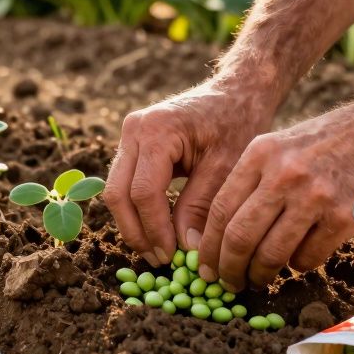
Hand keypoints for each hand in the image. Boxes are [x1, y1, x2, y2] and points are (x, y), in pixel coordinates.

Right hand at [105, 80, 277, 266]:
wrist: (236, 92)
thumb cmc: (238, 123)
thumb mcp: (226, 167)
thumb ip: (202, 207)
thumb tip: (186, 251)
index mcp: (156, 130)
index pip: (143, 192)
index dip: (155, 230)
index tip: (171, 258)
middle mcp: (133, 129)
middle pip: (118, 193)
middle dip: (136, 233)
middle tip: (159, 262)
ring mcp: (128, 134)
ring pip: (116, 191)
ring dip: (133, 225)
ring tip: (157, 252)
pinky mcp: (132, 144)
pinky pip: (125, 183)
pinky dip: (137, 210)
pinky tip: (156, 231)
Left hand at [196, 95, 353, 290]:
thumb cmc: (327, 140)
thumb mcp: (280, 146)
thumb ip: (252, 182)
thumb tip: (221, 236)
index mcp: (261, 153)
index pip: (221, 211)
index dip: (209, 247)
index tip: (206, 268)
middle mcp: (284, 174)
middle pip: (240, 237)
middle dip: (229, 270)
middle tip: (229, 283)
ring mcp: (315, 196)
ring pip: (272, 254)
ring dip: (261, 276)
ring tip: (259, 279)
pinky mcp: (344, 217)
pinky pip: (308, 258)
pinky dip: (298, 266)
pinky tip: (298, 259)